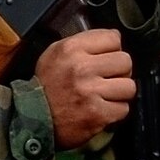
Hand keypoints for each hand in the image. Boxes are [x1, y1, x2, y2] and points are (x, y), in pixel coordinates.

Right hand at [36, 28, 134, 148]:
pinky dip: (115, 111)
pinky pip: (124, 108)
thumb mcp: (55, 54)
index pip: (114, 38)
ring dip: (119, 93)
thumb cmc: (45, 88)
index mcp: (71, 49)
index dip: (112, 49)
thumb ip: (84, 43)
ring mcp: (90, 92)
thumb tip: (114, 39)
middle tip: (106, 79)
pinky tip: (101, 109)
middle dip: (119, 72)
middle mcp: (81, 68)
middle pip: (125, 61)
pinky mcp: (97, 114)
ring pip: (129, 86)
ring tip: (104, 95)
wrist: (30, 121)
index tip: (105, 58)